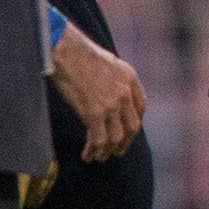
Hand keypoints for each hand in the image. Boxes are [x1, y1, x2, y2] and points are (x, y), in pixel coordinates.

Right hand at [50, 26, 146, 160]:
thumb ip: (115, 80)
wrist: (67, 52)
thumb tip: (109, 94)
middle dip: (125, 143)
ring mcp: (111, 104)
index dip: (135, 123)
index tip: (128, 133)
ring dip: (107, 151)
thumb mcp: (109, 63)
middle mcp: (125, 93)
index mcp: (130, 78)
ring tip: (99, 157)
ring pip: (116, 137)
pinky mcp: (94, 113)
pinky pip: (98, 139)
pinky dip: (93, 150)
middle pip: (133, 126)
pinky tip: (87, 155)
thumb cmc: (80, 55)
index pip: (141, 107)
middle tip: (117, 152)